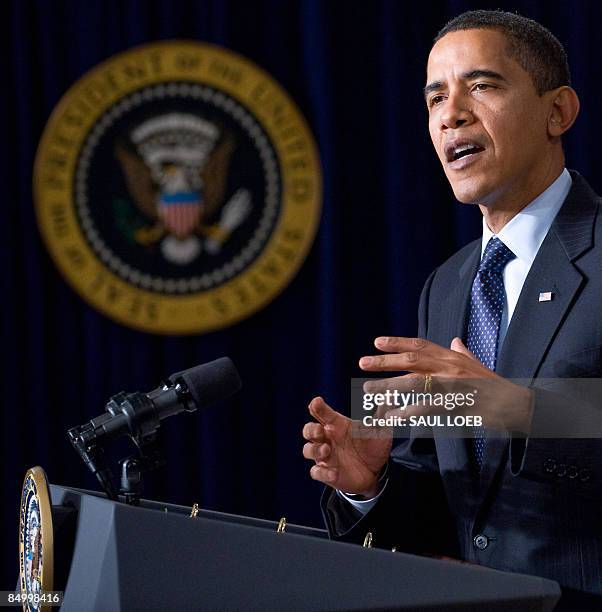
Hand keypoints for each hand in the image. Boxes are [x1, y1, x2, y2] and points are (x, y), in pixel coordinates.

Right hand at [302, 396, 391, 496]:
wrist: (376, 471)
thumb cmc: (372, 445)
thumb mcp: (380, 430)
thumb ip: (382, 414)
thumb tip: (388, 396)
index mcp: (337, 425)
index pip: (323, 413)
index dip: (317, 407)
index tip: (316, 402)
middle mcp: (327, 438)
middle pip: (309, 430)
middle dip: (311, 429)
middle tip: (320, 430)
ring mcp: (325, 456)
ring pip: (308, 450)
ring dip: (314, 450)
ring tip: (327, 450)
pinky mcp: (327, 473)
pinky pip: (317, 473)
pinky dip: (323, 473)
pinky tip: (334, 473)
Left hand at [360, 337, 532, 433]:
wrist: (517, 404)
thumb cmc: (495, 385)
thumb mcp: (477, 365)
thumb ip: (463, 353)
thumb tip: (454, 340)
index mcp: (452, 356)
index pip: (420, 345)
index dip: (397, 342)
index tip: (377, 342)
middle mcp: (450, 366)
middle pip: (412, 360)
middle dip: (385, 361)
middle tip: (363, 363)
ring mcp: (453, 385)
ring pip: (414, 382)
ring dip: (389, 386)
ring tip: (368, 389)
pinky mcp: (457, 404)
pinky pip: (427, 408)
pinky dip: (408, 412)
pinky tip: (393, 417)